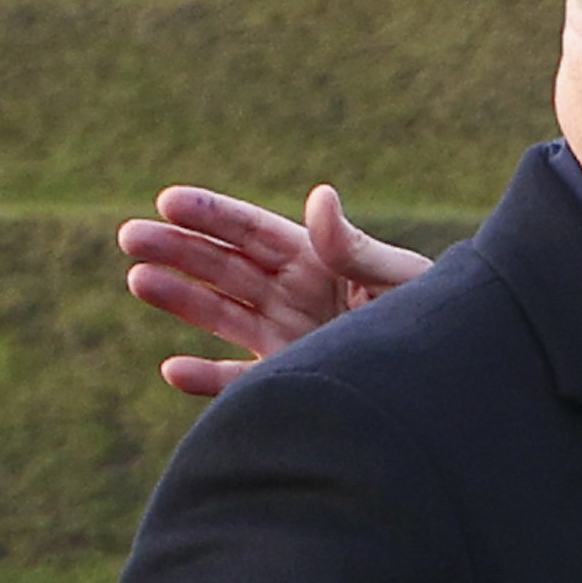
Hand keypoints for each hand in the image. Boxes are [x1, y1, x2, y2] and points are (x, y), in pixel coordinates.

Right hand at [118, 182, 428, 399]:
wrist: (452, 384)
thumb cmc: (435, 320)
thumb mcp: (403, 279)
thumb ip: (357, 248)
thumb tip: (318, 198)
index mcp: (318, 259)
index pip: (253, 231)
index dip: (211, 215)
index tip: (169, 201)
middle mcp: (294, 295)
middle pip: (223, 266)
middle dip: (177, 250)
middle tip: (129, 237)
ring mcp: (287, 339)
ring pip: (221, 316)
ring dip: (179, 299)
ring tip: (137, 280)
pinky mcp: (290, 383)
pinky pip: (238, 382)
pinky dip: (206, 379)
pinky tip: (172, 369)